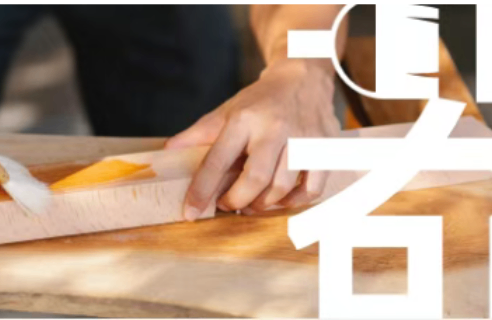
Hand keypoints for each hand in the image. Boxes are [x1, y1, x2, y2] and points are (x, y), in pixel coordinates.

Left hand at [166, 60, 339, 219]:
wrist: (302, 76)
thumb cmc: (259, 101)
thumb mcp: (225, 112)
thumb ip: (197, 135)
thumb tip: (166, 154)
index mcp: (244, 119)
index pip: (218, 160)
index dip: (202, 190)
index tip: (190, 212)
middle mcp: (275, 128)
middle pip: (255, 178)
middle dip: (237, 201)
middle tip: (228, 206)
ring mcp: (303, 138)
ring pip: (283, 187)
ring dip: (263, 205)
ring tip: (252, 204)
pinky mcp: (326, 148)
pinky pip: (312, 189)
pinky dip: (295, 202)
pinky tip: (281, 200)